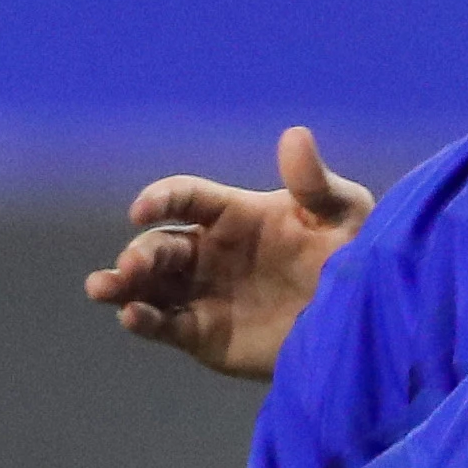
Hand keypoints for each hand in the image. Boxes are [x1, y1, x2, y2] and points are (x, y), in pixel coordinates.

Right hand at [84, 125, 372, 381]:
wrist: (364, 324)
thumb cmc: (357, 258)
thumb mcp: (344, 216)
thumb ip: (315, 182)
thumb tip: (295, 134)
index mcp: (232, 214)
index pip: (183, 197)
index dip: (159, 199)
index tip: (142, 209)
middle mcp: (208, 251)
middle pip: (158, 246)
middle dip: (138, 254)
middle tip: (129, 267)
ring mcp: (203, 293)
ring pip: (149, 286)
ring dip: (122, 285)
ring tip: (104, 289)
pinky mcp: (205, 333)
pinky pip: (166, 325)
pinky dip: (145, 321)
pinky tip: (134, 318)